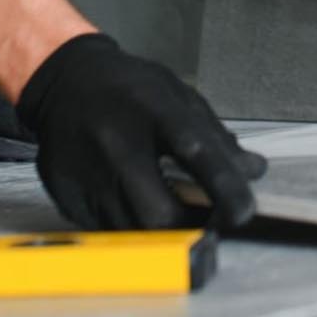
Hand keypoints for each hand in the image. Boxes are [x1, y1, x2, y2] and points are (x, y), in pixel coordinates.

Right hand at [17, 33, 266, 230]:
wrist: (63, 84)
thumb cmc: (129, 88)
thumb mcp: (176, 95)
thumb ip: (215, 135)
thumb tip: (253, 171)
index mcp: (152, 110)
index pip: (196, 152)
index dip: (225, 185)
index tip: (244, 211)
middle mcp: (116, 145)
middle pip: (159, 213)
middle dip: (192, 226)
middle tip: (209, 221)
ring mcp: (88, 175)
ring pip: (134, 231)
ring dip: (163, 233)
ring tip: (175, 212)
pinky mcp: (68, 197)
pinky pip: (108, 231)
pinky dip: (132, 228)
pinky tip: (138, 205)